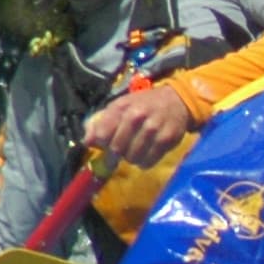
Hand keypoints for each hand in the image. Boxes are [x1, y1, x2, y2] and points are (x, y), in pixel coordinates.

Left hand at [81, 83, 196, 166]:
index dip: (102, 144)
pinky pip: (149, 161)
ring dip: (131, 158)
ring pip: (133, 157)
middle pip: (117, 149)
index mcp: (121, 107)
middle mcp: (137, 117)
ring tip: (135, 151)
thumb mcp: (119, 106)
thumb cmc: (143, 105)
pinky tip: (146, 154)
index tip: (106, 145)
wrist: (176, 100)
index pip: (102, 135)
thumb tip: (87, 142)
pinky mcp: (167, 140)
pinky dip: (145, 162)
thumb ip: (100, 123)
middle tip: (121, 152)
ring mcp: (153, 129)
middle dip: (116, 154)